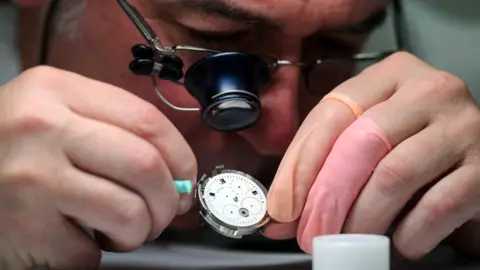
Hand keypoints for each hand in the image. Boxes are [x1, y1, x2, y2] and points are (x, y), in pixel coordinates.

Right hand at [0, 66, 196, 268]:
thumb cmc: (16, 150)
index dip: (180, 155)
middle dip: (168, 200)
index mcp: (56, 89)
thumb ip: (113, 131)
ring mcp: (31, 177)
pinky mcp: (26, 226)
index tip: (185, 178)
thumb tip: (176, 172)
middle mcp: (41, 126)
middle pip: (145, 165)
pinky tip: (82, 240)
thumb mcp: (58, 116)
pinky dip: (100, 253)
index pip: (146, 120)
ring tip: (124, 231)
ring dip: (141, 232)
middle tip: (165, 214)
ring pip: (129, 212)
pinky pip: (92, 250)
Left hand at [265, 52, 479, 259]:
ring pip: (394, 175)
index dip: (300, 165)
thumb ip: (323, 164)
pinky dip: (408, 234)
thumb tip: (281, 213)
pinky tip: (397, 242)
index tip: (283, 206)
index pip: (332, 114)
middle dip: (328, 196)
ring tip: (348, 240)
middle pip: (361, 142)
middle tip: (311, 232)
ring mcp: (462, 126)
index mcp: (391, 75)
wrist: (477, 155)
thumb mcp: (367, 137)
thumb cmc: (411, 145)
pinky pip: (436, 206)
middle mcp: (429, 91)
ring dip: (362, 219)